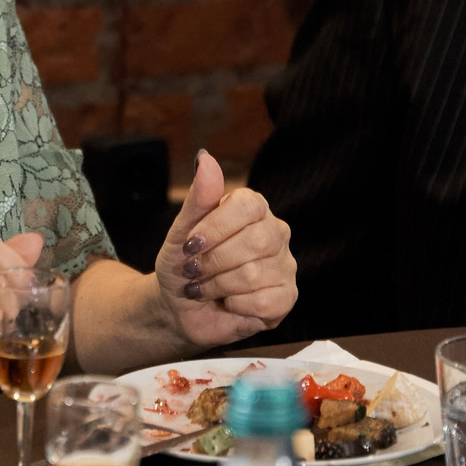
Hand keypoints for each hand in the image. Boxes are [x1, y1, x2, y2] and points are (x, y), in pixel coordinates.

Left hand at [153, 151, 295, 347]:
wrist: (178, 306)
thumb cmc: (183, 264)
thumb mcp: (180, 232)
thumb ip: (198, 198)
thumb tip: (205, 159)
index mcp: (254, 209)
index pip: (248, 205)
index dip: (215, 228)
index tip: (190, 245)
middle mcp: (275, 232)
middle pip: (256, 241)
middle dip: (214, 261)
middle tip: (193, 271)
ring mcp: (285, 265)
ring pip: (256, 274)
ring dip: (218, 286)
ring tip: (205, 288)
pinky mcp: (287, 297)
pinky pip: (266, 301)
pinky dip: (236, 306)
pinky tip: (228, 302)